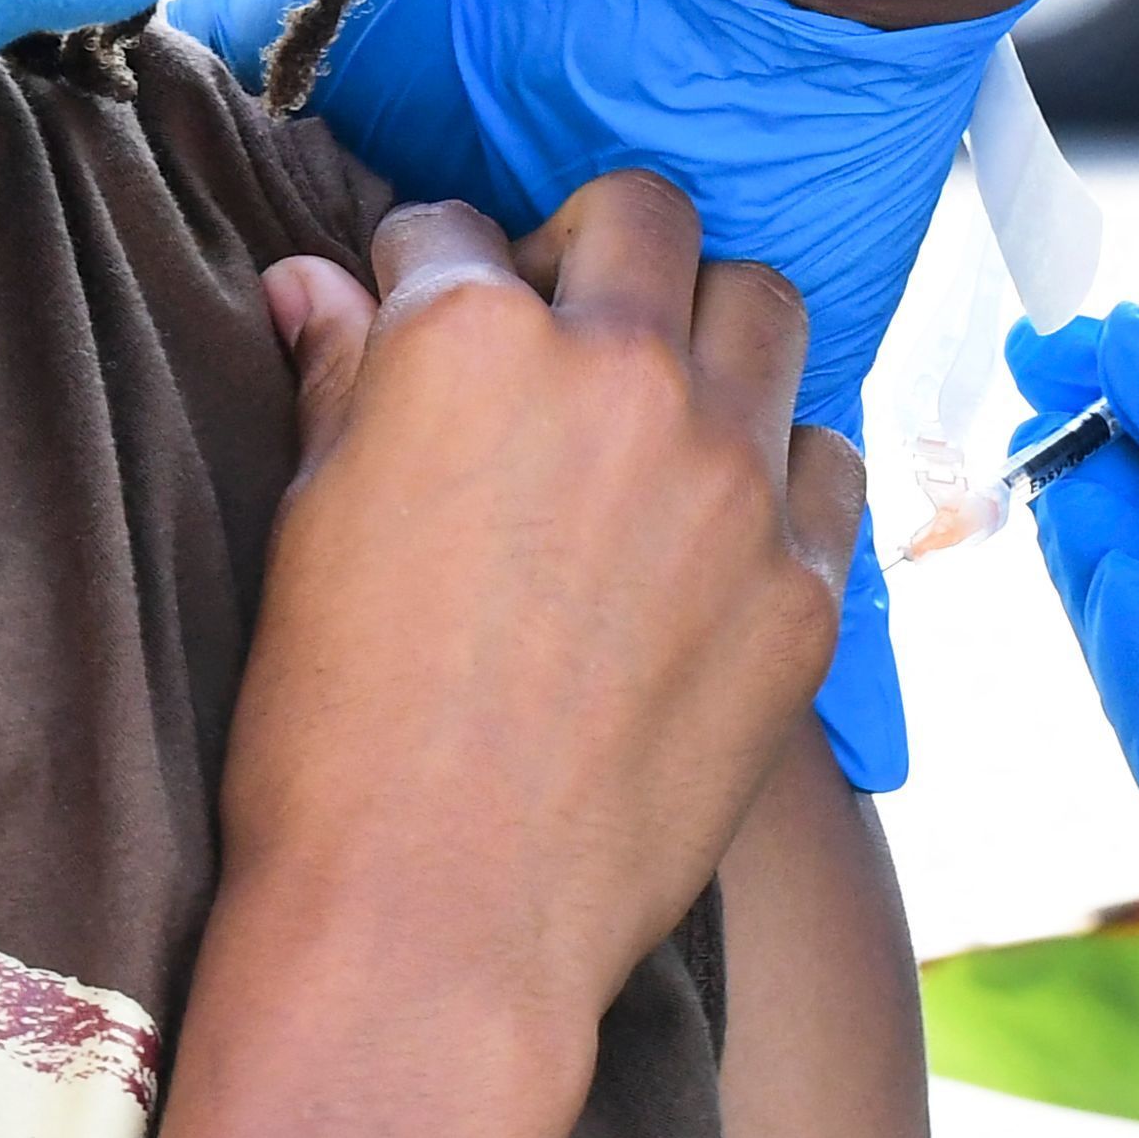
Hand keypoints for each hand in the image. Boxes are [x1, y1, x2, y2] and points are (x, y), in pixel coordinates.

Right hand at [128, 173, 863, 1137]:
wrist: (434, 919)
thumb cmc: (332, 724)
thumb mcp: (308, 517)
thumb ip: (336, 372)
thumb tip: (311, 282)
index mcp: (470, 337)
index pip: (451, 228)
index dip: (422, 268)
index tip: (418, 307)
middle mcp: (621, 374)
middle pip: (643, 217)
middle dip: (588, 246)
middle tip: (555, 321)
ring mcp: (732, 479)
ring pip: (766, 304)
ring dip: (706, 326)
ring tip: (659, 395)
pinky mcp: (803, 586)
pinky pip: (830, 459)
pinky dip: (781, 462)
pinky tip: (722, 515)